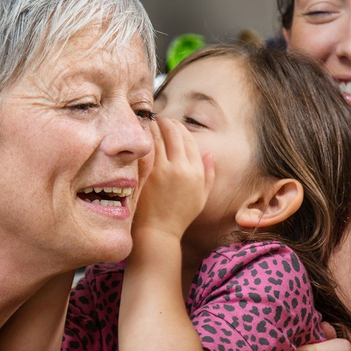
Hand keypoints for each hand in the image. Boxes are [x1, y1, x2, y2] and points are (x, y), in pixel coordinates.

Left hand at [133, 117, 213, 239]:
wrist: (158, 231)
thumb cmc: (179, 216)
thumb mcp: (201, 197)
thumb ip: (209, 174)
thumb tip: (210, 153)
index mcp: (195, 172)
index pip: (189, 140)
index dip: (181, 129)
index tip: (173, 125)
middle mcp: (181, 168)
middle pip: (174, 134)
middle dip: (167, 123)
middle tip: (160, 119)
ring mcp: (162, 170)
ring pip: (159, 137)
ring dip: (154, 126)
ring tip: (149, 122)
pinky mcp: (147, 173)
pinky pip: (146, 147)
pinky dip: (144, 137)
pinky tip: (141, 134)